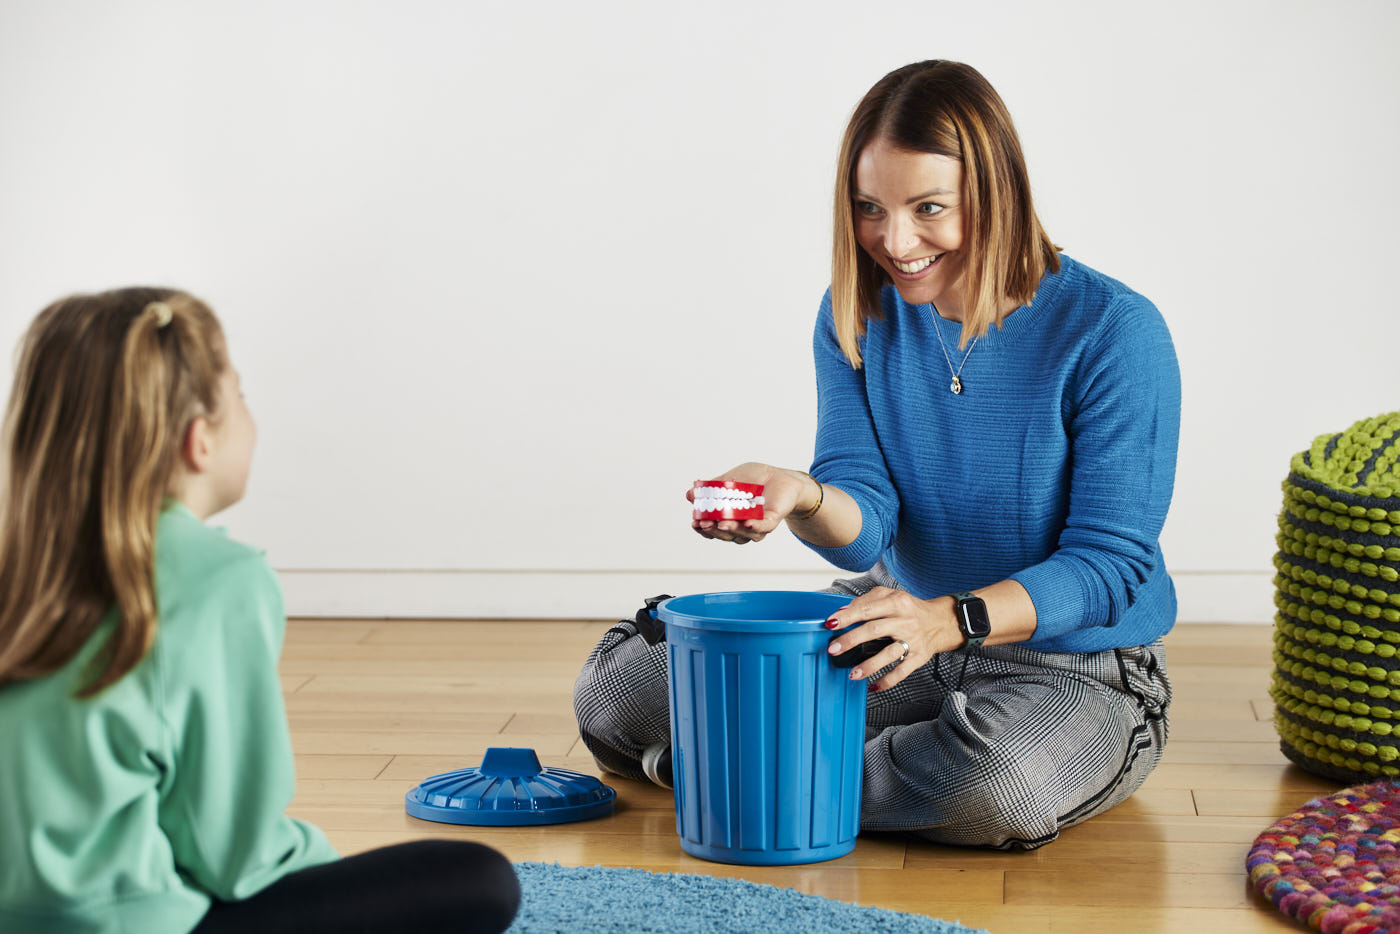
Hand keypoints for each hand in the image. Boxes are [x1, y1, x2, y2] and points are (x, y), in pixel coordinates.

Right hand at [688, 462, 813, 544]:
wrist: (778, 475)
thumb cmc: (753, 479)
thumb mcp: (728, 481)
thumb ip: (710, 489)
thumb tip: (689, 495)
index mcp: (729, 519)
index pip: (713, 529)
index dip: (703, 528)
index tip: (695, 522)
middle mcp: (742, 527)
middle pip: (726, 535)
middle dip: (714, 531)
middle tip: (705, 523)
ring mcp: (757, 526)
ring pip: (743, 534)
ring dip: (733, 530)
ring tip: (722, 523)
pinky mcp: (771, 520)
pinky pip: (763, 527)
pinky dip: (755, 527)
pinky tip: (747, 523)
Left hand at [822, 587, 960, 691]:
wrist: (941, 622)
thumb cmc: (910, 609)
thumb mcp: (892, 595)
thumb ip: (868, 600)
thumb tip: (844, 611)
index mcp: (896, 603)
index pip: (868, 608)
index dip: (848, 616)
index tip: (831, 623)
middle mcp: (905, 621)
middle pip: (874, 630)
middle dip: (851, 640)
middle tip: (833, 649)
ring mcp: (912, 641)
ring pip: (889, 654)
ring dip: (869, 665)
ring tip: (852, 674)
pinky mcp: (919, 657)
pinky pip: (902, 672)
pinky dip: (888, 681)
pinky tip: (873, 686)